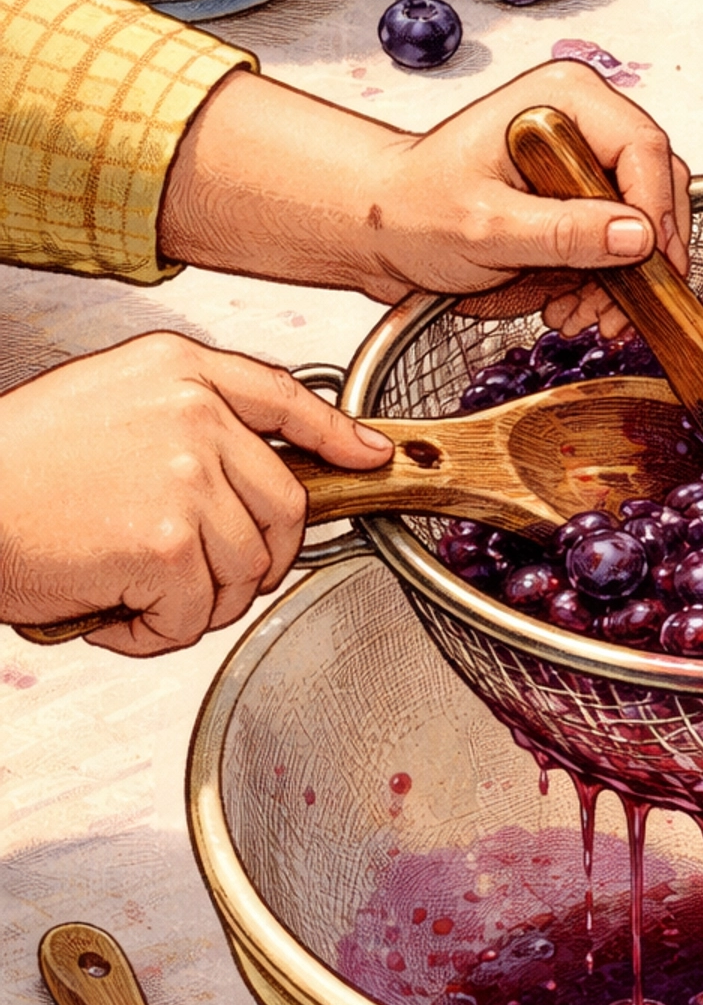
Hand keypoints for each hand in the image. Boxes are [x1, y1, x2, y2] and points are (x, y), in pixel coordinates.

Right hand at [0, 334, 391, 655]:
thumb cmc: (16, 467)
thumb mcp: (107, 403)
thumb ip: (186, 420)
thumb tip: (252, 466)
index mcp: (178, 371)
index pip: (283, 397)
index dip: (334, 434)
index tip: (366, 456)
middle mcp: (193, 415)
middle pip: (284, 508)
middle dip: (252, 560)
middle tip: (195, 576)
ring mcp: (186, 477)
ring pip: (247, 572)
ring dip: (196, 603)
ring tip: (135, 590)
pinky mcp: (169, 543)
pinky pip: (198, 615)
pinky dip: (155, 633)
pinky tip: (112, 610)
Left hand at [160, 59, 691, 335]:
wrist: (381, 226)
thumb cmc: (411, 208)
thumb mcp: (486, 227)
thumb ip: (562, 233)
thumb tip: (636, 237)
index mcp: (564, 101)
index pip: (645, 149)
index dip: (657, 213)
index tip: (650, 266)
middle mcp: (583, 122)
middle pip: (656, 186)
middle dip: (644, 257)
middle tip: (623, 310)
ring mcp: (583, 161)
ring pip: (643, 222)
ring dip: (624, 279)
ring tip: (584, 315)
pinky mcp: (578, 198)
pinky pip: (617, 242)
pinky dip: (605, 281)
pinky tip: (572, 304)